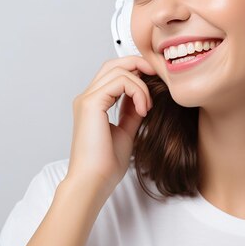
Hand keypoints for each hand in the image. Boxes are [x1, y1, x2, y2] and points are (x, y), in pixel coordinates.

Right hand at [66, 55, 156, 194]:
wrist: (94, 182)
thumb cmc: (106, 165)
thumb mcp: (127, 131)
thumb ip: (132, 111)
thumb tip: (143, 98)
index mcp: (94, 104)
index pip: (114, 73)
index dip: (136, 73)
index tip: (155, 86)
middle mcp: (88, 98)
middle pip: (114, 64)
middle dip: (139, 65)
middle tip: (157, 78)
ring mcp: (87, 99)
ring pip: (119, 69)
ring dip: (141, 85)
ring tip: (147, 107)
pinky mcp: (90, 103)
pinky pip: (120, 81)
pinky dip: (137, 91)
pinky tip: (143, 109)